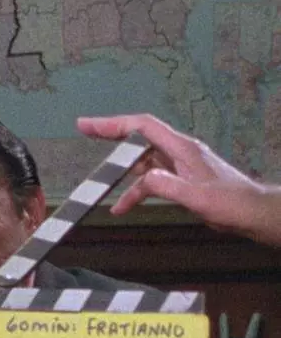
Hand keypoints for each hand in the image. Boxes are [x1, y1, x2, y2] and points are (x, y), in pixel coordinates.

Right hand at [76, 113, 280, 246]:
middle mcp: (178, 152)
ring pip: (142, 161)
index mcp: (182, 148)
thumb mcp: (197, 197)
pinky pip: (150, 180)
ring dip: (120, 171)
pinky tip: (122, 206)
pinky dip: (134, 191)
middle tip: (85, 131)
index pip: (143, 127)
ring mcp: (179, 165)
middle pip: (138, 137)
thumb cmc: (232, 204)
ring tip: (99, 182)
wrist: (252, 214)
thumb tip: (141, 178)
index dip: (114, 124)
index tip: (89, 125)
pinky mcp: (180, 179)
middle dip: (111, 135)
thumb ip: (167, 186)